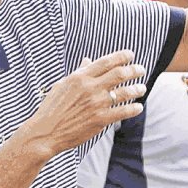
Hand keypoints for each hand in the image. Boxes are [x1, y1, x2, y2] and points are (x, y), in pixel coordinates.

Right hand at [24, 51, 146, 159]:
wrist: (45, 132)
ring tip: (142, 88)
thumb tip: (88, 61)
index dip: (122, 56)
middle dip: (134, 70)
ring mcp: (96, 104)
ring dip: (137, 88)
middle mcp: (90, 88)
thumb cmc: (51, 108)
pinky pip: (123, 112)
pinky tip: (138, 107)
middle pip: (120, 74)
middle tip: (141, 70)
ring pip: (125, 92)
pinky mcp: (100, 120)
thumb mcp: (62, 86)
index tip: (131, 55)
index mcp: (80, 78)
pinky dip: (134, 108)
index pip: (106, 62)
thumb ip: (78, 73)